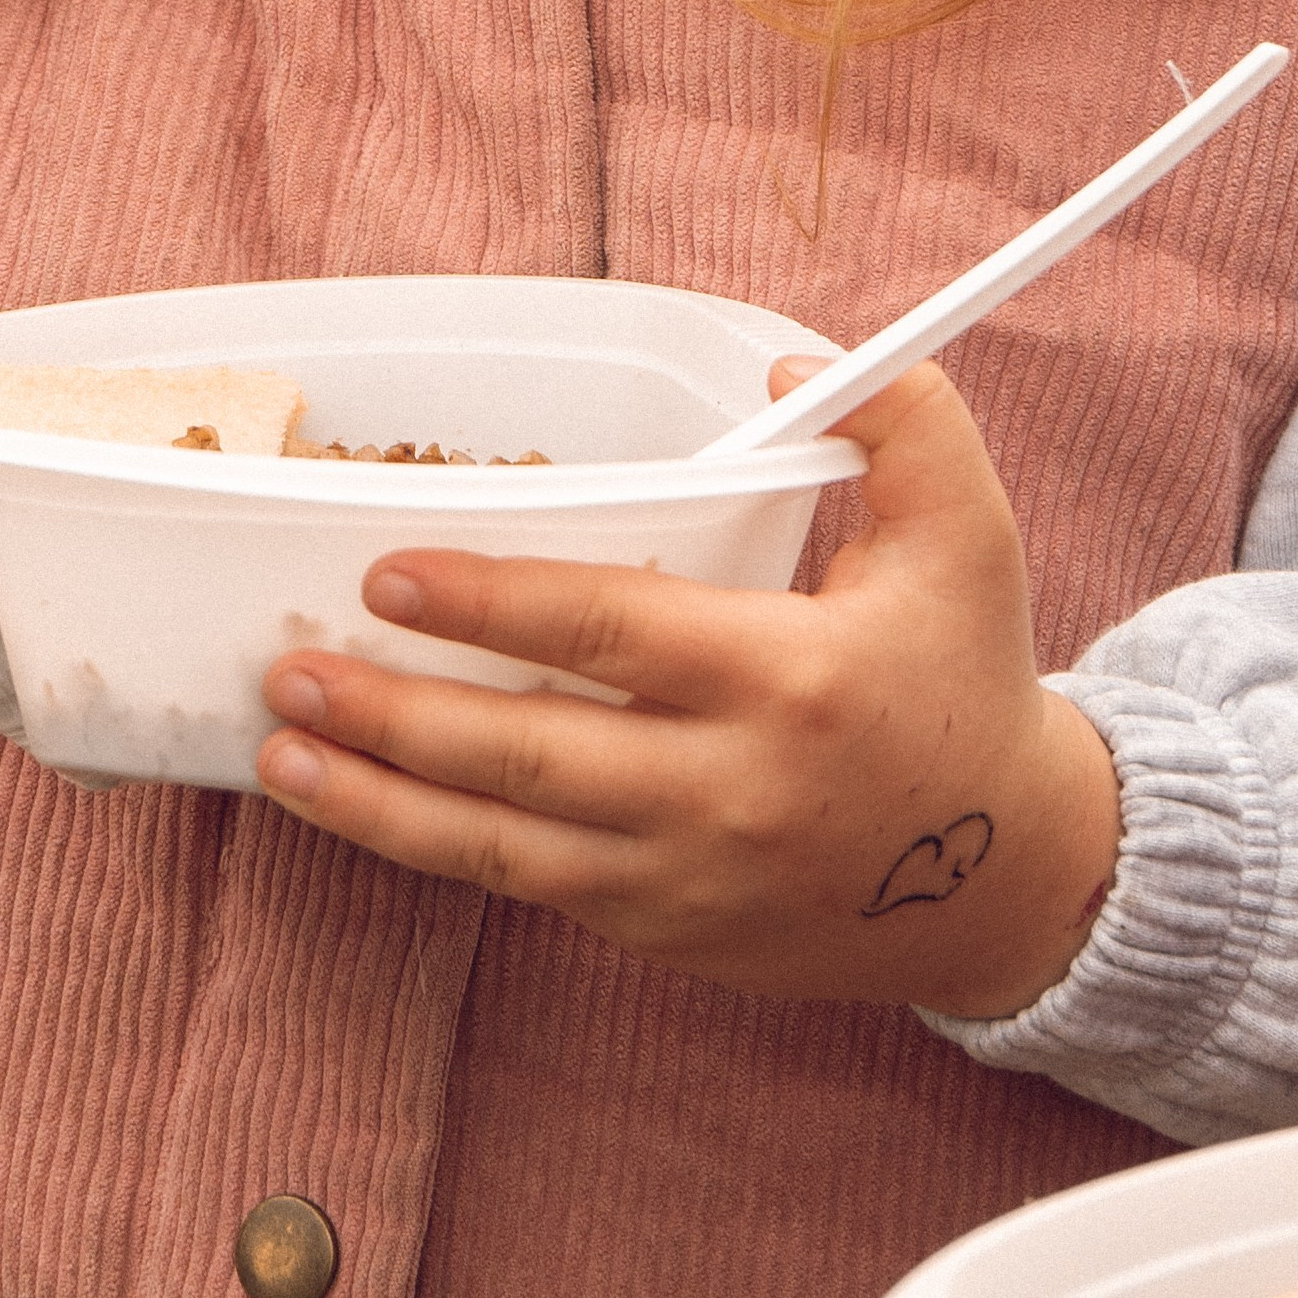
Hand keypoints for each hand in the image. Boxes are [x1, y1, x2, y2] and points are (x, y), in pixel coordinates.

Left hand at [255, 360, 1122, 1020]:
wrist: (1014, 881)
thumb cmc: (968, 681)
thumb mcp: (968, 533)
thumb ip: (901, 421)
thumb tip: (787, 364)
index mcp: (789, 678)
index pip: (609, 635)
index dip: (489, 604)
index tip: (387, 574)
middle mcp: (729, 790)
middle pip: (528, 755)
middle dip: (394, 715)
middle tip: (290, 670)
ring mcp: (692, 878)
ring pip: (505, 847)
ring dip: (381, 804)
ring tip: (282, 754)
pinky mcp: (671, 932)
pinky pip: (535, 890)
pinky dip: (440, 851)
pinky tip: (368, 808)